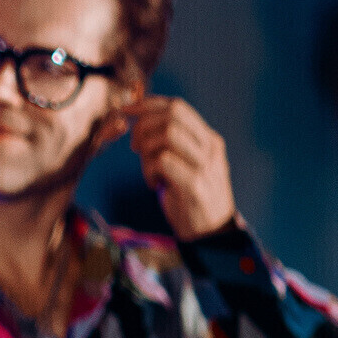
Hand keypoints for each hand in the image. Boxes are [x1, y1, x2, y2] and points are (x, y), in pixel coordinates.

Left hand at [113, 96, 235, 239]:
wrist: (212, 234)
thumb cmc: (191, 198)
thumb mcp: (188, 164)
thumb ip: (173, 145)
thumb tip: (140, 123)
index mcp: (209, 140)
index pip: (178, 107)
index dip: (147, 104)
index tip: (125, 110)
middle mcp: (210, 149)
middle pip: (171, 115)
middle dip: (143, 125)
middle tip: (134, 147)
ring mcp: (205, 166)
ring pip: (166, 134)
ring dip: (146, 150)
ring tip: (147, 169)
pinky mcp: (194, 185)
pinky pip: (163, 161)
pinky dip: (149, 170)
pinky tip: (154, 184)